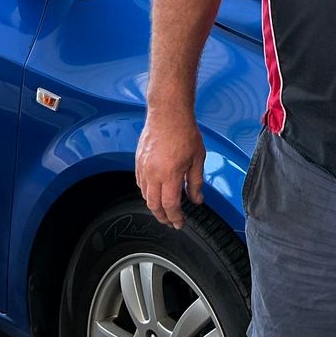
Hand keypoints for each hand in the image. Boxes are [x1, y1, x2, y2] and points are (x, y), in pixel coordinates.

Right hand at [136, 107, 204, 227]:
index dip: (175, 218)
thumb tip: (196, 200)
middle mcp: (153, 173)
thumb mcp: (197, 159)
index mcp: (170, 174)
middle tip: (171, 221)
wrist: (168, 112)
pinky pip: (139, 182)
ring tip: (164, 209)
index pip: (170, 206)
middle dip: (162, 217)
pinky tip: (154, 192)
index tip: (179, 223)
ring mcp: (143, 167)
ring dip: (154, 205)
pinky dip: (146, 191)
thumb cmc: (184, 131)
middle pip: (154, 205)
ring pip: (145, 195)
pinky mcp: (138, 160)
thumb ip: (195, 183)